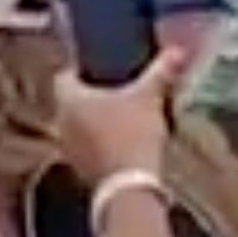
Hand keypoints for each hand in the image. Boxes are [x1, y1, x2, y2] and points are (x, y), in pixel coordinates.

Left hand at [55, 50, 185, 183]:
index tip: (99, 68)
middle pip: (70, 101)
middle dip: (90, 96)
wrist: (129, 185)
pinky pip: (85, 148)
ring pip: (77, 126)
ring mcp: (67, 148)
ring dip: (94, 122)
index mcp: (69, 99)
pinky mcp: (79, 170)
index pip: (63, 76)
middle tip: (115, 91)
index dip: (80, 70)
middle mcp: (60, 122)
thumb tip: (177, 51)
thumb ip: (162, 71)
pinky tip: (122, 143)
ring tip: (121, 117)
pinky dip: (99, 143)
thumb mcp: (150, 97)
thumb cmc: (133, 134)